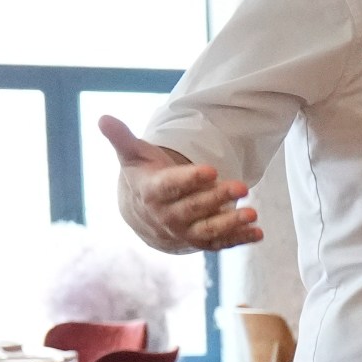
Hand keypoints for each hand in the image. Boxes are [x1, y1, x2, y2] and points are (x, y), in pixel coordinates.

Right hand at [99, 115, 261, 254]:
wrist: (142, 215)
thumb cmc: (142, 176)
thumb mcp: (132, 155)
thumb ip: (122, 138)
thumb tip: (102, 117)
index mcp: (151, 193)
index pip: (169, 187)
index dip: (189, 180)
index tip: (210, 170)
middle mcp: (166, 217)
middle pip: (192, 209)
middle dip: (216, 199)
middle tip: (242, 186)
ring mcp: (184, 232)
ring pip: (207, 231)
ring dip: (231, 224)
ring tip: (252, 213)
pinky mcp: (199, 242)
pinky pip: (219, 244)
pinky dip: (239, 239)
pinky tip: (258, 232)